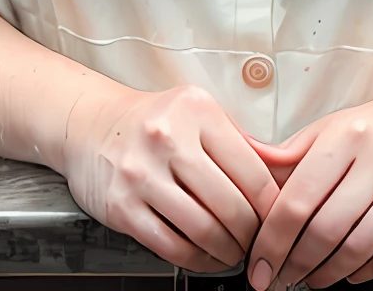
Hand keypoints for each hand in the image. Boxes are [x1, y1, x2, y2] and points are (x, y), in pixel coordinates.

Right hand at [62, 82, 281, 271]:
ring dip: (228, 252)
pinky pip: (173, 247)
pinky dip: (198, 260)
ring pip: (204, 231)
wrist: (91, 125)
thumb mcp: (198, 111)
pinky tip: (206, 257)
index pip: (252, 169)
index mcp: (196, 110)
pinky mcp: (123, 207)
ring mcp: (142, 175)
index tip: (277, 218)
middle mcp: (168, 139)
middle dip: (252, 234)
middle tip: (258, 242)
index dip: (272, 204)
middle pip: (231, 205)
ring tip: (235, 252)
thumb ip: (236, 140)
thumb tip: (281, 175)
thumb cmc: (153, 121)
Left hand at [241, 92, 372, 288]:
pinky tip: (350, 271)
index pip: (297, 200)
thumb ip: (288, 155)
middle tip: (281, 278)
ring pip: (358, 247)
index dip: (272, 241)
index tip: (258, 266)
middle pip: (325, 230)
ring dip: (328, 273)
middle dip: (296, 264)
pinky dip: (365, 271)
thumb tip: (242, 161)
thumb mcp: (329, 129)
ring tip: (312, 278)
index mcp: (344, 136)